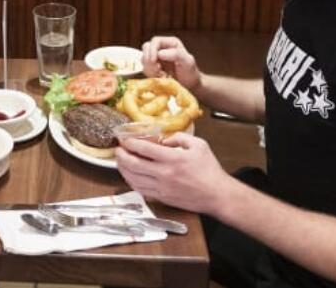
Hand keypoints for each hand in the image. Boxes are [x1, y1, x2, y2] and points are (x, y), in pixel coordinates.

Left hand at [115, 133, 230, 214]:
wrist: (218, 195)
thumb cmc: (210, 170)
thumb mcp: (199, 145)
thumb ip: (179, 137)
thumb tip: (163, 139)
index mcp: (174, 159)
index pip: (144, 149)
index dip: (130, 143)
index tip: (124, 139)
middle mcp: (165, 174)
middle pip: (134, 165)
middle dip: (121, 156)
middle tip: (118, 149)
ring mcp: (162, 188)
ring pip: (134, 179)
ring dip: (123, 169)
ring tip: (120, 161)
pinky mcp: (163, 198)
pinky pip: (141, 190)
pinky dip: (132, 182)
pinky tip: (130, 175)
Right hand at [142, 35, 201, 88]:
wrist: (189, 85)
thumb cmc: (190, 72)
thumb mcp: (187, 62)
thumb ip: (176, 54)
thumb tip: (160, 53)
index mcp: (171, 43)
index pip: (155, 41)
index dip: (152, 50)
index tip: (154, 61)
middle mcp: (162, 48)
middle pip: (146, 48)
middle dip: (150, 60)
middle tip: (158, 70)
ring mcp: (156, 57)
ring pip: (144, 59)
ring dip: (151, 69)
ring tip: (163, 75)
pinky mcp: (152, 67)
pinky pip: (145, 68)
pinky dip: (151, 74)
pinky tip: (161, 77)